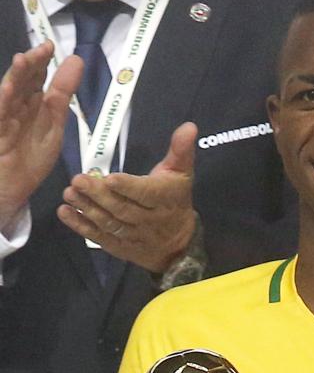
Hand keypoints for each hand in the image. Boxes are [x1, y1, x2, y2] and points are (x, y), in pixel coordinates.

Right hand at [0, 41, 81, 227]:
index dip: (43, 62)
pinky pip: (0, 117)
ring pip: (8, 95)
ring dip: (15, 78)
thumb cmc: (30, 158)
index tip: (52, 47)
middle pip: (22, 82)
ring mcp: (4, 120)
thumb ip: (62, 94)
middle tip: (43, 50)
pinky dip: (4, 104)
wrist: (13, 190)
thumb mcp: (54, 123)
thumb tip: (76, 60)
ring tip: (22, 60)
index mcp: (30, 104)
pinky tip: (8, 91)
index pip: (36, 78)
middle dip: (31, 65)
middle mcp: (15, 108)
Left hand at [57, 121, 197, 270]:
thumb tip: (189, 126)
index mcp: (165, 200)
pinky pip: (100, 237)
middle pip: (122, 209)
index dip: (128, 187)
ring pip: (110, 223)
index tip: (109, 178)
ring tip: (69, 194)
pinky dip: (81, 227)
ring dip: (87, 209)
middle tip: (78, 180)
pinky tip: (65, 213)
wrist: (178, 244)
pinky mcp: (120, 247)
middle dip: (99, 196)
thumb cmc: (175, 200)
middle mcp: (149, 220)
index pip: (145, 194)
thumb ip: (180, 150)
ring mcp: (133, 236)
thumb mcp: (182, 174)